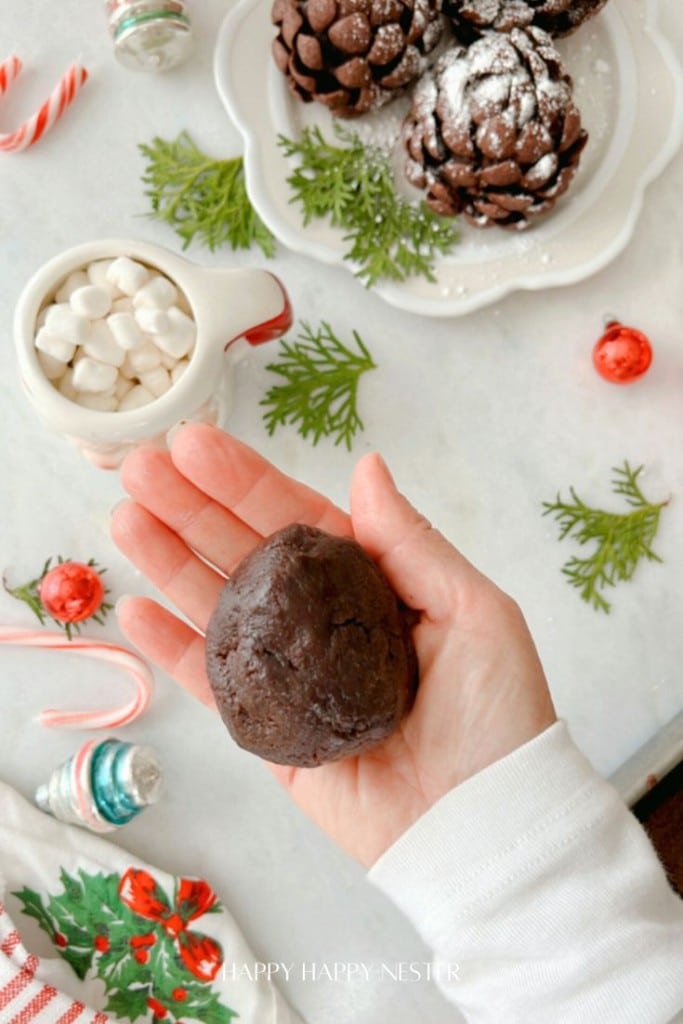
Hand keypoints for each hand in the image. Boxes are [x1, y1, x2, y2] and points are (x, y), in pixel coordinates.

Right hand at [111, 423, 555, 866]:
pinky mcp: (268, 731)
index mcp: (371, 584)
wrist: (481, 828)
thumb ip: (410, 542)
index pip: (299, 519)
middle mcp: (323, 621)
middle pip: (247, 552)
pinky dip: (170, 645)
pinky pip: (209, 681)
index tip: (196, 444)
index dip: (246, 482)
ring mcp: (290, 674)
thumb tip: (366, 467)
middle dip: (192, 508)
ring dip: (169, 560)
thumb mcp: (474, 611)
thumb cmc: (497, 715)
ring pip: (218, 605)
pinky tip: (135, 605)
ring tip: (125, 516)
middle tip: (141, 466)